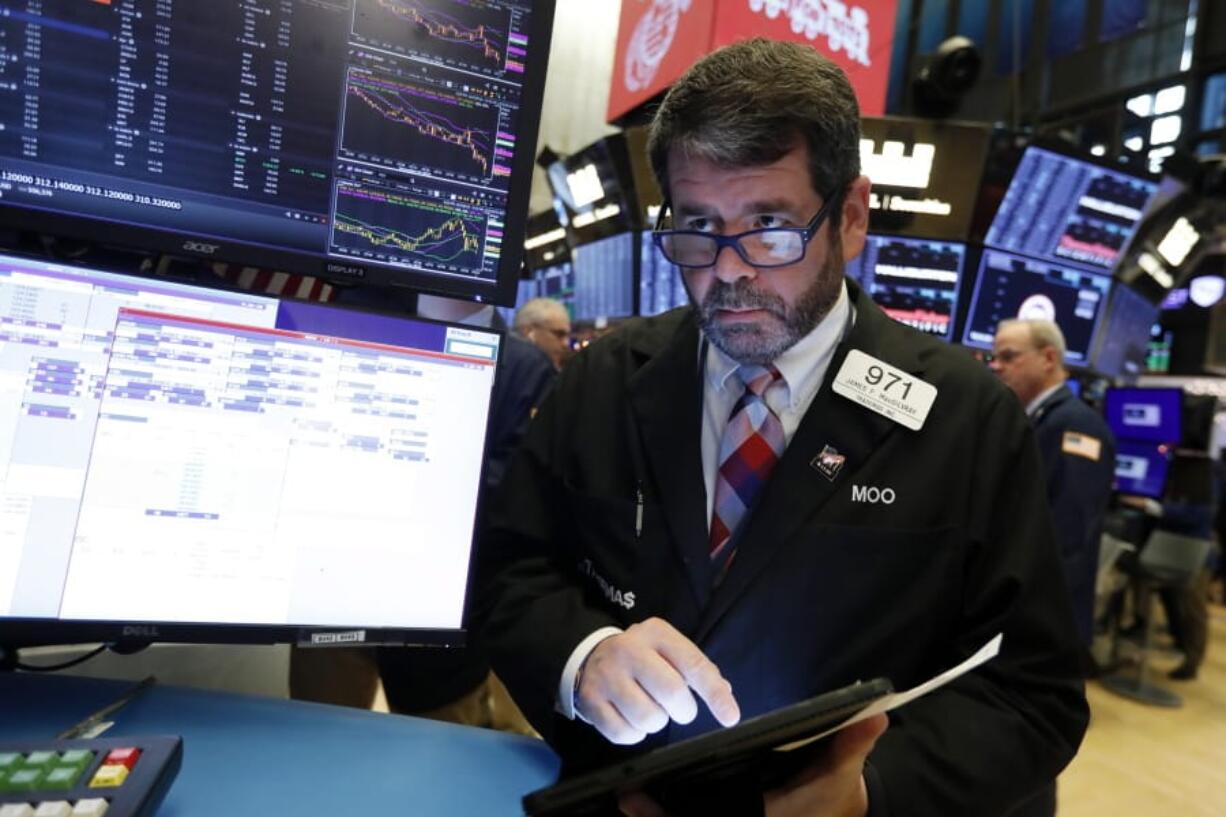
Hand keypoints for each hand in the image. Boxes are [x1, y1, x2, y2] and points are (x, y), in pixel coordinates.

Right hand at [576, 617, 739, 744]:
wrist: (591, 655)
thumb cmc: (642, 657)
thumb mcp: (668, 651)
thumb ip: (697, 669)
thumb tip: (724, 694)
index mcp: (656, 633)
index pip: (693, 664)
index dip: (714, 694)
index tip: (730, 717)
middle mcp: (629, 650)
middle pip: (672, 693)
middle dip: (683, 710)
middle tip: (679, 709)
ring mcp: (607, 675)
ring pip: (649, 718)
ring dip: (656, 722)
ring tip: (649, 708)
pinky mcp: (590, 701)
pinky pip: (625, 734)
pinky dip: (634, 734)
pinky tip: (630, 716)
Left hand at [617, 714, 888, 816]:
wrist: (839, 812)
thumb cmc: (836, 795)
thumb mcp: (843, 771)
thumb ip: (853, 744)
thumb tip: (875, 714)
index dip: (675, 816)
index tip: (640, 800)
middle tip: (627, 799)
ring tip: (628, 799)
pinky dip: (673, 814)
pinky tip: (647, 801)